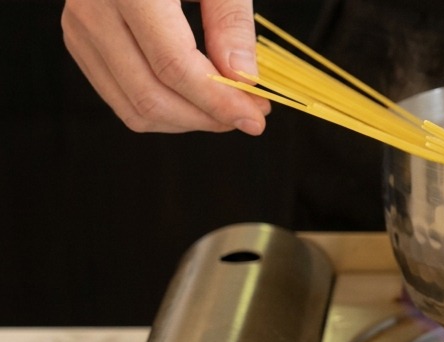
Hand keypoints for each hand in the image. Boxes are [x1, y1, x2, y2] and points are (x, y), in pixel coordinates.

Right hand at [62, 0, 269, 133]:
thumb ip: (230, 22)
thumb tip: (243, 80)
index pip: (173, 65)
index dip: (218, 101)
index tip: (256, 116)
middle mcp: (93, 8)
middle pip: (151, 94)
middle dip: (207, 117)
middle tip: (249, 113)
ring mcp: (80, 26)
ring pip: (132, 106)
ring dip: (187, 121)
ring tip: (225, 109)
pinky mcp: (80, 39)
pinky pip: (119, 95)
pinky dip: (163, 110)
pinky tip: (195, 100)